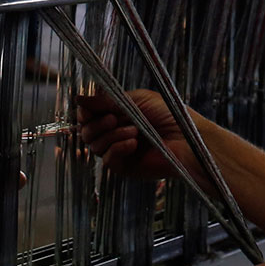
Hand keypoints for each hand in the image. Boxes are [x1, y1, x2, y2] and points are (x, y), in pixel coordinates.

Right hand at [74, 87, 200, 184]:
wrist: (186, 139)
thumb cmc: (168, 115)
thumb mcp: (136, 100)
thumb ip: (106, 101)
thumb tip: (78, 98)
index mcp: (118, 114)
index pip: (89, 115)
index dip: (85, 112)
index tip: (87, 109)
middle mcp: (115, 132)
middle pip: (87, 131)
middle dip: (97, 124)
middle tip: (114, 118)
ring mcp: (119, 150)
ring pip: (95, 145)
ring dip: (112, 135)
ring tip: (134, 130)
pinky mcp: (124, 167)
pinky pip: (107, 160)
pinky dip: (118, 148)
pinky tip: (134, 143)